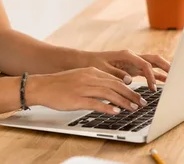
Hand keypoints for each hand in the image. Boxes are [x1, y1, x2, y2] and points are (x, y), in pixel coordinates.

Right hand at [25, 67, 148, 114]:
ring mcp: (83, 88)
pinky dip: (107, 107)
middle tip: (142, 102)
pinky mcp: (77, 99)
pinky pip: (96, 103)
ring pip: (109, 94)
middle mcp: (89, 78)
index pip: (115, 79)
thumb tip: (109, 90)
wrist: (42, 86)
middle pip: (116, 85)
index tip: (138, 95)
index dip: (128, 87)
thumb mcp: (80, 77)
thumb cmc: (60, 84)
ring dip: (124, 101)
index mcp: (91, 71)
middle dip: (131, 94)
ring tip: (133, 108)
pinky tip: (116, 112)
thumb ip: (94, 81)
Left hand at [85, 50, 170, 90]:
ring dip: (163, 71)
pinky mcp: (132, 68)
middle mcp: (132, 57)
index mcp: (127, 55)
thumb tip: (129, 80)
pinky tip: (164, 82)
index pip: (145, 65)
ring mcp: (133, 62)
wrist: (86, 61)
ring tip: (174, 79)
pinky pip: (147, 71)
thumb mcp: (103, 70)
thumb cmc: (94, 64)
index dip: (151, 76)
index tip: (153, 89)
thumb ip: (116, 74)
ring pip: (153, 64)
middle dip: (166, 66)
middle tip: (176, 75)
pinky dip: (156, 76)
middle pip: (153, 59)